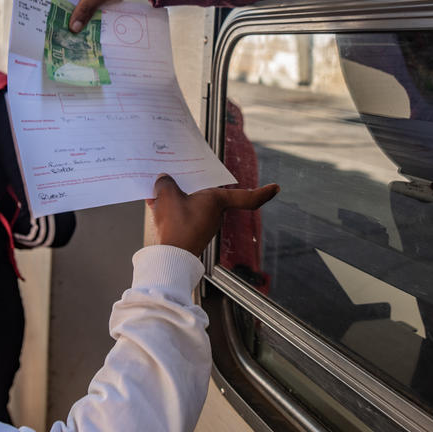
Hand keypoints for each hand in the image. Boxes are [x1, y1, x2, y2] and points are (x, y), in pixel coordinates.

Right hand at [147, 174, 278, 256]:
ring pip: (192, 205)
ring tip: (160, 193)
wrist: (170, 256)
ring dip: (177, 199)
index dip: (262, 192)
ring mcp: (204, 225)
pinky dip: (170, 211)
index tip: (276, 188)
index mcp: (217, 201)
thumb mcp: (166, 194)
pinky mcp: (192, 234)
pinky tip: (156, 207)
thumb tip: (163, 180)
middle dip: (193, 186)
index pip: (246, 197)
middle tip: (180, 175)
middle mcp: (215, 214)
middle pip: (207, 194)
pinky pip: (182, 216)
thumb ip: (165, 182)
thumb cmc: (176, 225)